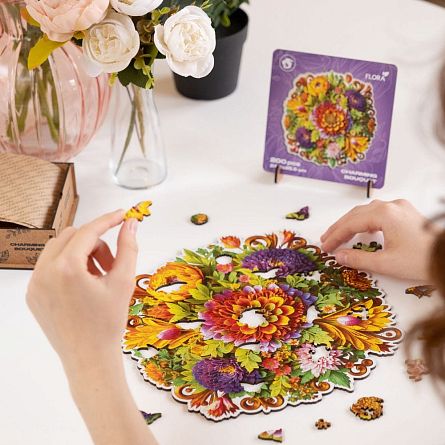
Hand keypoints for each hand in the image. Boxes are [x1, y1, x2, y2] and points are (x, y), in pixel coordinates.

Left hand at [27, 211, 157, 444]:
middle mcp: (44, 272)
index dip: (108, 220)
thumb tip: (131, 223)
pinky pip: (50, 267)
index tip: (123, 215)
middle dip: (95, 243)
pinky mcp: (33, 295)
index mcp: (67, 267)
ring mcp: (35, 284)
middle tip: (112, 264)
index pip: (89, 231)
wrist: (89, 359)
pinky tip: (84, 287)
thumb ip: (128, 247)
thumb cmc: (109, 322)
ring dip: (81, 253)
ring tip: (99, 277)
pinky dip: (68, 267)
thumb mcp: (123, 281)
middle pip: (72, 236)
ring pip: (59, 249)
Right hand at [320, 199, 437, 280]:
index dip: (335, 235)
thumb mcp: (386, 263)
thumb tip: (339, 256)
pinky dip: (365, 221)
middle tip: (326, 240)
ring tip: (339, 235)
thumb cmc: (422, 260)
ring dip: (351, 223)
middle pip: (356, 214)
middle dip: (340, 227)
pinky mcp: (406, 213)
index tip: (325, 247)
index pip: (351, 223)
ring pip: (367, 211)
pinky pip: (379, 212)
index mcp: (385, 214)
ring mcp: (400, 207)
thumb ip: (358, 259)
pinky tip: (362, 230)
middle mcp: (391, 206)